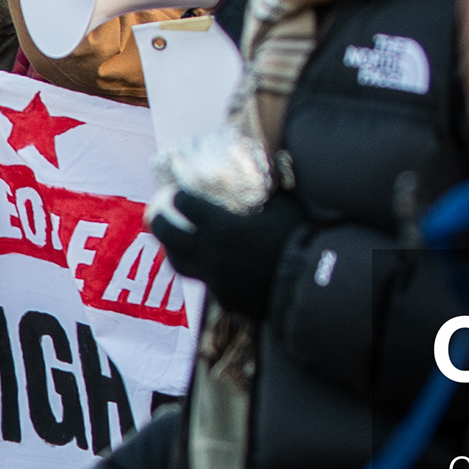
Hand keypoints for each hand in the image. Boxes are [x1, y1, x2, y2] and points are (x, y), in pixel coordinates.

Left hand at [148, 190, 304, 314]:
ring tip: (171, 246)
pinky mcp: (226, 299)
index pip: (188, 207)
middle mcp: (212, 254)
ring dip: (174, 253)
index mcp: (223, 227)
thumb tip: (269, 170)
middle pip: (172, 238)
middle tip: (156, 218)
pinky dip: (207, 274)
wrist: (311, 285)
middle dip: (161, 225)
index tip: (178, 194)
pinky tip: (211, 269)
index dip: (180, 199)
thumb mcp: (284, 207)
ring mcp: (216, 280)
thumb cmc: (299, 240)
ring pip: (182, 266)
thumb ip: (268, 192)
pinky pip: (209, 284)